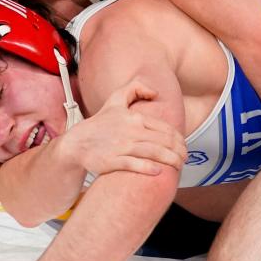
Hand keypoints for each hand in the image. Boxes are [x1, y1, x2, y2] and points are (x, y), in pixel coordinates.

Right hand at [59, 81, 186, 175]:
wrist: (77, 143)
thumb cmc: (99, 124)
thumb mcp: (115, 100)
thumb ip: (135, 88)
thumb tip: (155, 92)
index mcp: (133, 117)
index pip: (165, 128)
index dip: (179, 139)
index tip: (183, 146)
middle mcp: (130, 131)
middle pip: (163, 141)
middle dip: (179, 151)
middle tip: (184, 158)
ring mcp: (121, 146)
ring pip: (154, 153)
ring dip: (171, 160)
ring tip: (178, 165)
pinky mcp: (113, 161)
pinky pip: (136, 165)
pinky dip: (149, 168)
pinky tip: (158, 171)